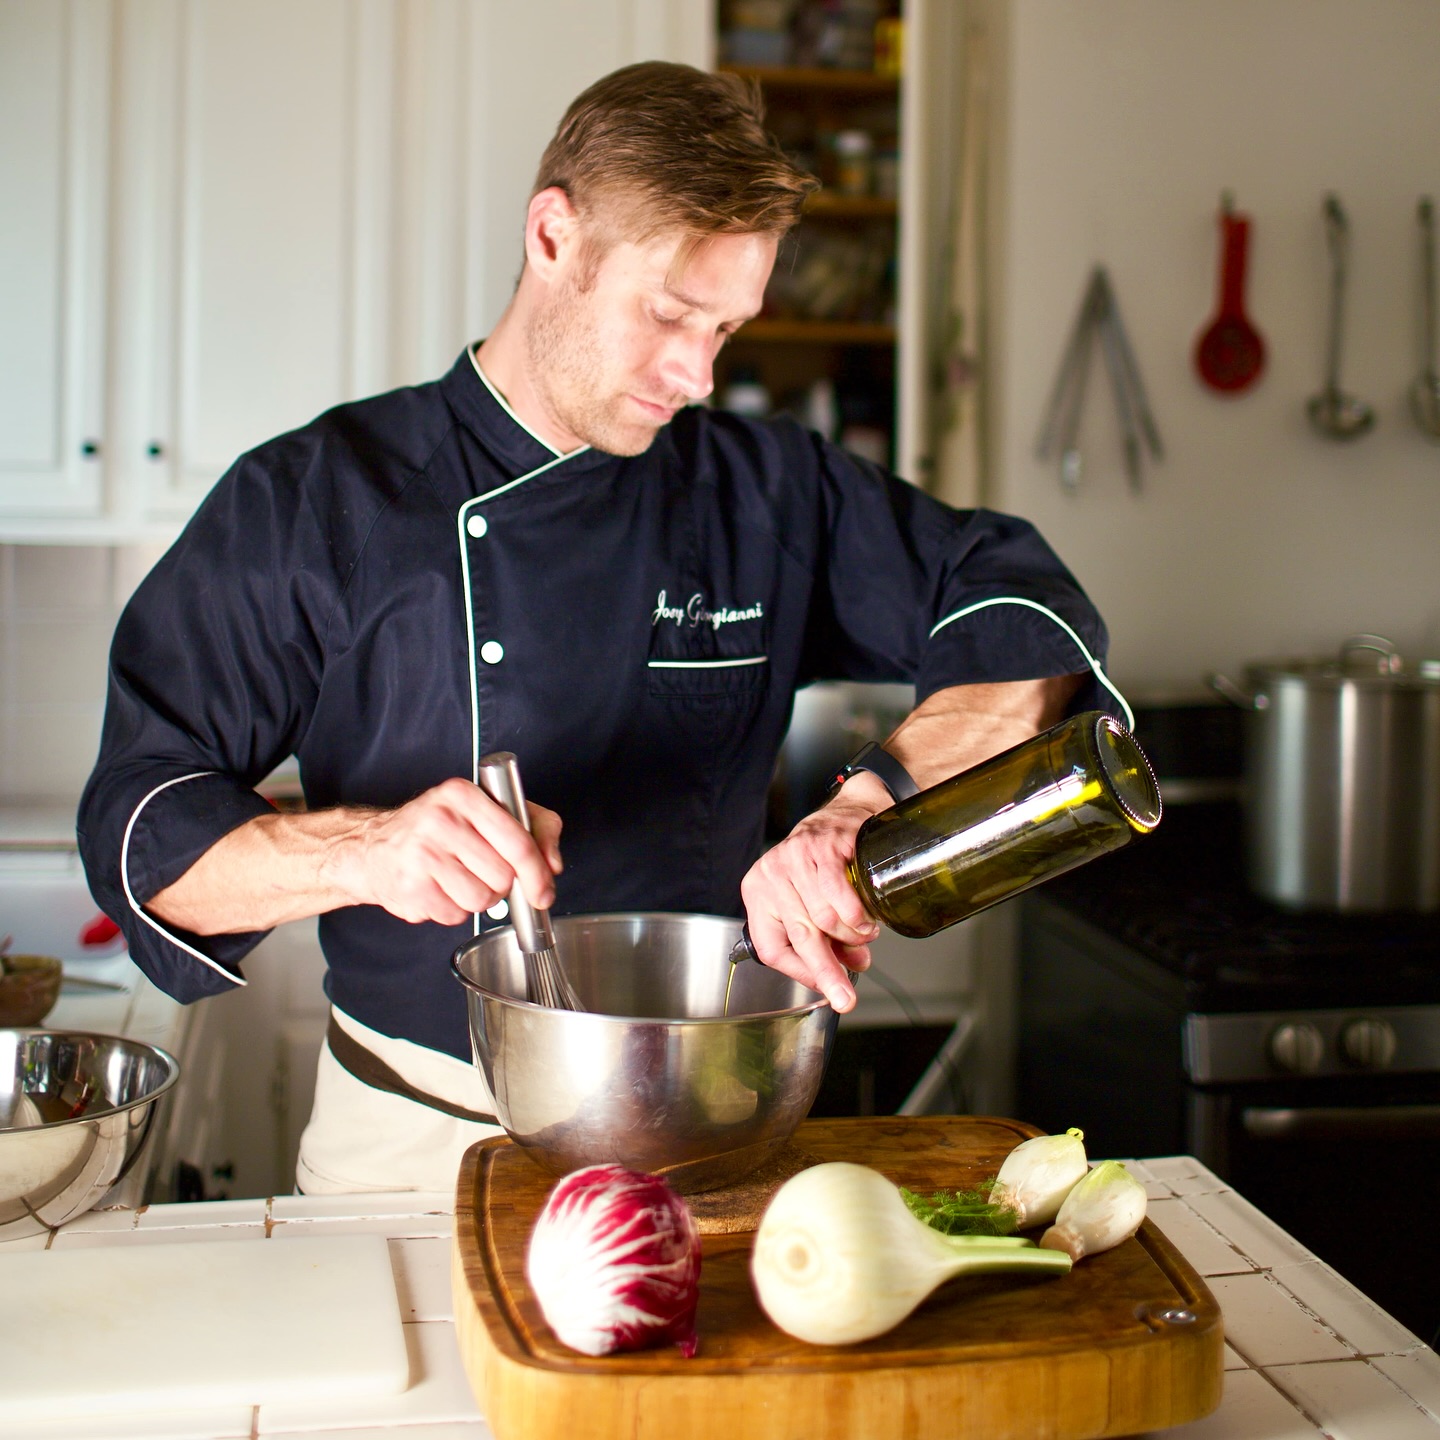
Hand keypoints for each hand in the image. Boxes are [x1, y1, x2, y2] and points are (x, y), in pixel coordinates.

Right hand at [327, 777, 562, 925]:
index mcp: (463, 795)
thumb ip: (535, 827)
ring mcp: (421, 854)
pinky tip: (438, 889)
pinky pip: (455, 915)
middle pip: (503, 876)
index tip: (544, 889)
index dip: (538, 873)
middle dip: (500, 884)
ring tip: (457, 879)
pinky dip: (453, 910)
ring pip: (481, 900)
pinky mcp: (410, 886)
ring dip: (477, 899)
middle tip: (480, 871)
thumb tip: (553, 864)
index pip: (518, 842)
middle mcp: (440, 820)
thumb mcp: (488, 809)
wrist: (373, 847)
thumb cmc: (438, 828)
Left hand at [739, 773, 891, 1011]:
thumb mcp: (813, 902)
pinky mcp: (819, 846)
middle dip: (827, 972)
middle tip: (847, 997)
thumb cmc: (827, 861)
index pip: (770, 948)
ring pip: (822, 919)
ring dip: (851, 937)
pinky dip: (856, 916)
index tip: (824, 989)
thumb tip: (850, 970)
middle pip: (799, 937)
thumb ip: (828, 940)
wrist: (848, 813)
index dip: (800, 973)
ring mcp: (792, 857)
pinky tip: (866, 920)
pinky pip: (837, 895)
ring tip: (866, 935)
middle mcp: (769, 875)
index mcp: (758, 893)